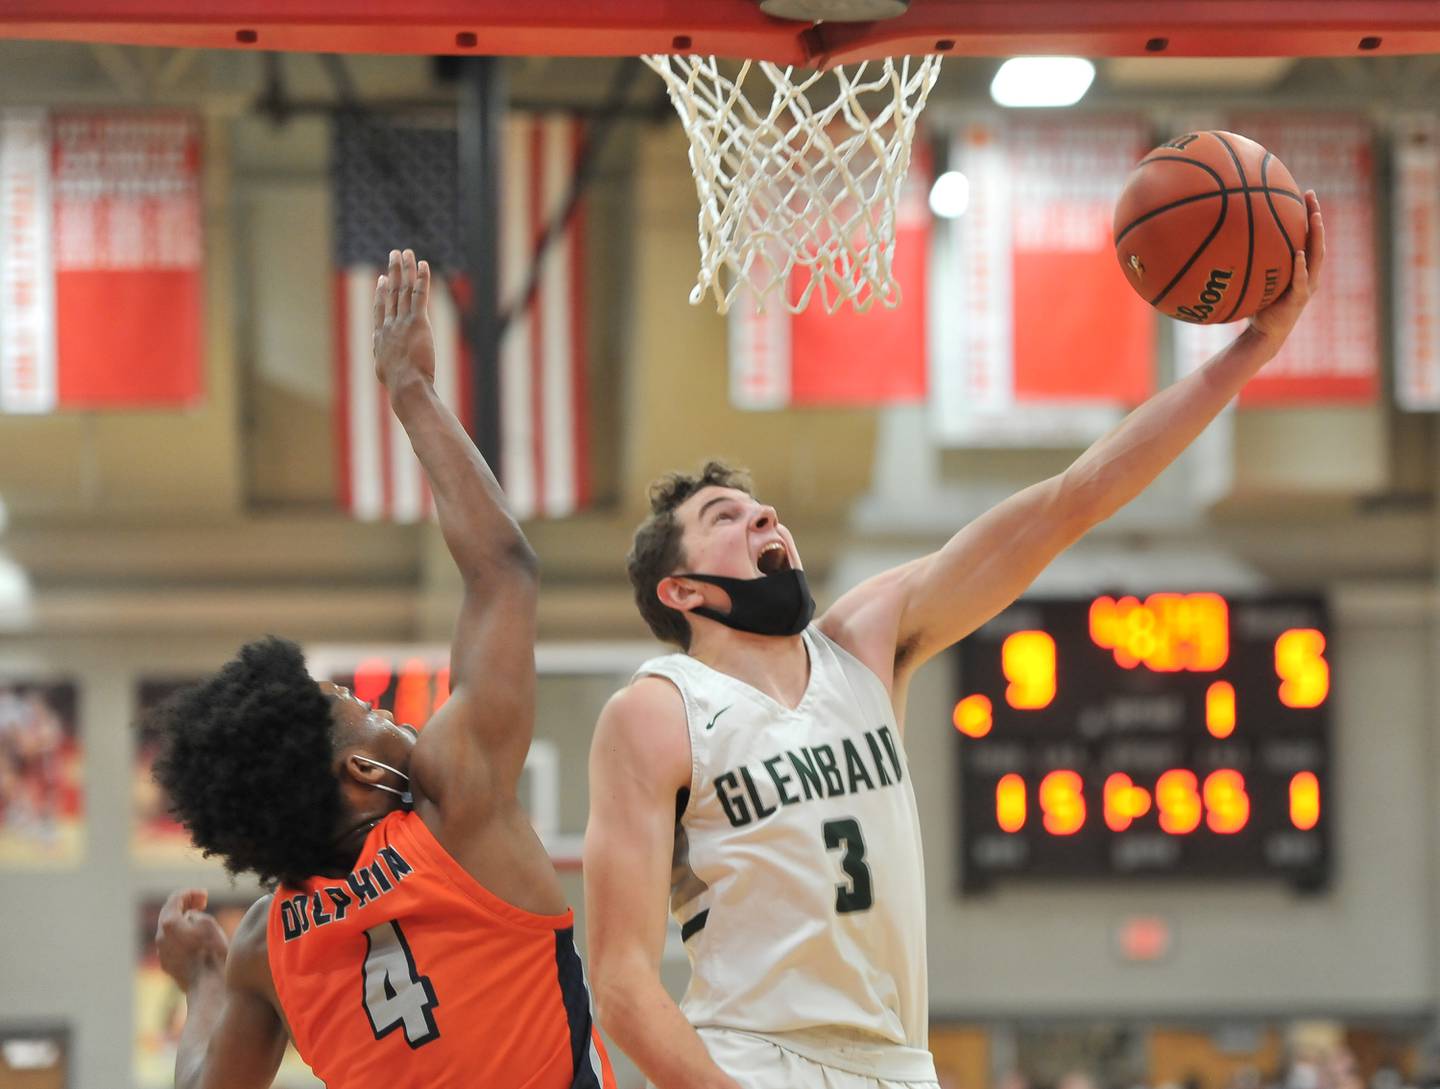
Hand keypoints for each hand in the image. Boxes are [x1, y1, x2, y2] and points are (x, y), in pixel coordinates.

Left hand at [156, 889, 228, 991]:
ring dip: (184, 921)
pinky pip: (173, 944)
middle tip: (202, 903)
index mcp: (169, 923)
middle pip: (170, 913)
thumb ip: (195, 915)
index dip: (191, 893)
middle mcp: (161, 937)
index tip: (205, 895)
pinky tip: (196, 938)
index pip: (176, 899)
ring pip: (171, 930)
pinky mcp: (168, 964)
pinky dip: (182, 935)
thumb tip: (189, 919)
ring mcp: (162, 952)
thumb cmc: (212, 953)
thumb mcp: (208, 923)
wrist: (208, 985)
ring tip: (201, 920)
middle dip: (186, 905)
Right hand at [373, 248, 435, 389]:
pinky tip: (423, 265)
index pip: (380, 308)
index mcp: (380, 336)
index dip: (382, 291)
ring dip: (406, 269)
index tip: (383, 278)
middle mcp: (389, 324)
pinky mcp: (418, 322)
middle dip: (393, 271)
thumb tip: (378, 350)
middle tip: (394, 255)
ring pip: (404, 289)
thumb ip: (381, 355)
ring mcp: (402, 322)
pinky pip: (420, 295)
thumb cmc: (398, 384)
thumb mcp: (383, 369)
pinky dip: (422, 279)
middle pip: (391, 292)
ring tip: (406, 253)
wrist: (407, 386)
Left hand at [1248, 190, 1324, 347]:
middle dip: (1314, 216)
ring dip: (1315, 236)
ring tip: (1314, 217)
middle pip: (1316, 239)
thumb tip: (1225, 237)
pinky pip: (1301, 281)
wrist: (1263, 334)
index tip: (1304, 192)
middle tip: (1310, 195)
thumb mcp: (1255, 278)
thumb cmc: (1257, 304)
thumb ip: (1249, 260)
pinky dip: (1302, 268)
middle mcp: (1309, 273)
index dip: (1308, 213)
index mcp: (1301, 266)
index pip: (1307, 235)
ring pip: (1317, 256)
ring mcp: (1307, 286)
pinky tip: (1300, 254)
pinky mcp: (1298, 299)